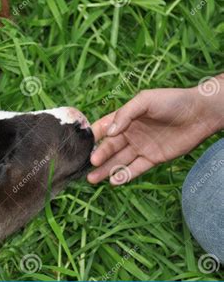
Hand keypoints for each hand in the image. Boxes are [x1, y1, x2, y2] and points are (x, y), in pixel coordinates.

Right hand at [87, 76, 223, 184]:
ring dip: (105, 170)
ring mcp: (141, 147)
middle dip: (98, 156)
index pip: (104, 128)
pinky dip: (124, 175)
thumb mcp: (145, 100)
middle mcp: (130, 134)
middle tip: (89, 164)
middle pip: (110, 147)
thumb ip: (125, 114)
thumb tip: (109, 132)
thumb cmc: (172, 101)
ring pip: (119, 161)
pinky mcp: (153, 158)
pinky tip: (113, 181)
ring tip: (91, 178)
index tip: (80, 144)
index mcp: (125, 118)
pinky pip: (136, 168)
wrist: (201, 113)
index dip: (92, 136)